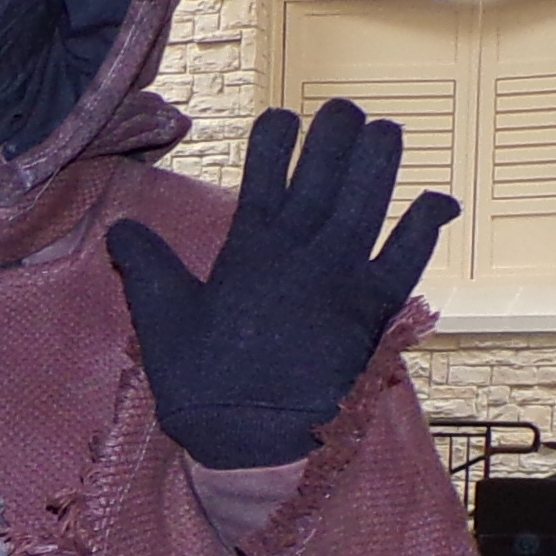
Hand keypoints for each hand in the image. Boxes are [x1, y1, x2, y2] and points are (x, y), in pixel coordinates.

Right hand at [105, 102, 460, 467]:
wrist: (257, 444)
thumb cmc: (204, 386)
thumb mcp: (162, 321)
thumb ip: (146, 266)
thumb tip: (119, 228)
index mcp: (251, 247)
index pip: (266, 169)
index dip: (275, 136)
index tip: (280, 118)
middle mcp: (302, 250)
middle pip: (326, 172)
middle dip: (335, 133)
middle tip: (343, 111)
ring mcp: (344, 277)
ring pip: (370, 200)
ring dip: (380, 161)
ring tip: (385, 131)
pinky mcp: (376, 311)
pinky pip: (407, 258)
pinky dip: (424, 227)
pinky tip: (436, 199)